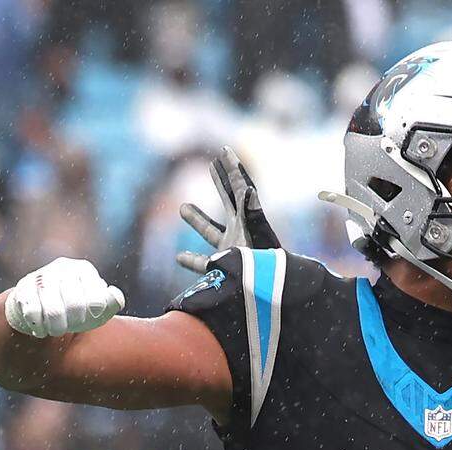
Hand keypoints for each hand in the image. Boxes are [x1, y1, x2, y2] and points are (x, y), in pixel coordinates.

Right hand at [5, 258, 124, 337]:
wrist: (40, 310)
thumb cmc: (77, 309)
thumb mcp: (99, 307)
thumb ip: (113, 301)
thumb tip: (112, 294)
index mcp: (83, 269)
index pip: (97, 299)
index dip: (93, 315)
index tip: (90, 316)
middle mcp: (61, 268)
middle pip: (75, 305)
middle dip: (75, 322)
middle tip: (71, 326)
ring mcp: (40, 276)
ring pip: (54, 310)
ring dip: (57, 327)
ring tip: (57, 330)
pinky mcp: (22, 289)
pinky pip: (32, 313)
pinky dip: (39, 327)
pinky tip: (41, 330)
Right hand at [176, 146, 280, 273]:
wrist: (273, 298)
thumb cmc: (268, 269)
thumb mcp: (258, 239)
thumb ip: (252, 215)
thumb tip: (248, 189)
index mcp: (249, 222)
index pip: (241, 189)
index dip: (233, 169)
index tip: (225, 149)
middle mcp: (241, 233)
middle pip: (229, 202)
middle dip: (221, 182)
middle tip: (213, 163)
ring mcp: (233, 251)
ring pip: (212, 232)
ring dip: (198, 220)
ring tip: (183, 206)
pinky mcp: (225, 271)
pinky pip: (205, 265)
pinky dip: (192, 260)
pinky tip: (178, 257)